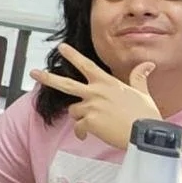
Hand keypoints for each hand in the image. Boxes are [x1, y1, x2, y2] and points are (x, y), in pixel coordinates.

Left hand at [29, 43, 159, 149]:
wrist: (146, 134)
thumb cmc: (145, 114)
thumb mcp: (142, 93)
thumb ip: (139, 77)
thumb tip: (147, 64)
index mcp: (107, 83)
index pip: (86, 65)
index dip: (73, 55)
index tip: (61, 47)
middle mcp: (96, 92)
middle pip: (66, 84)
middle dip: (47, 78)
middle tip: (33, 73)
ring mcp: (91, 107)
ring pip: (74, 111)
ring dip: (79, 117)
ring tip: (94, 123)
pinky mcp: (90, 122)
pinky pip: (78, 127)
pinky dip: (82, 132)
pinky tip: (88, 135)